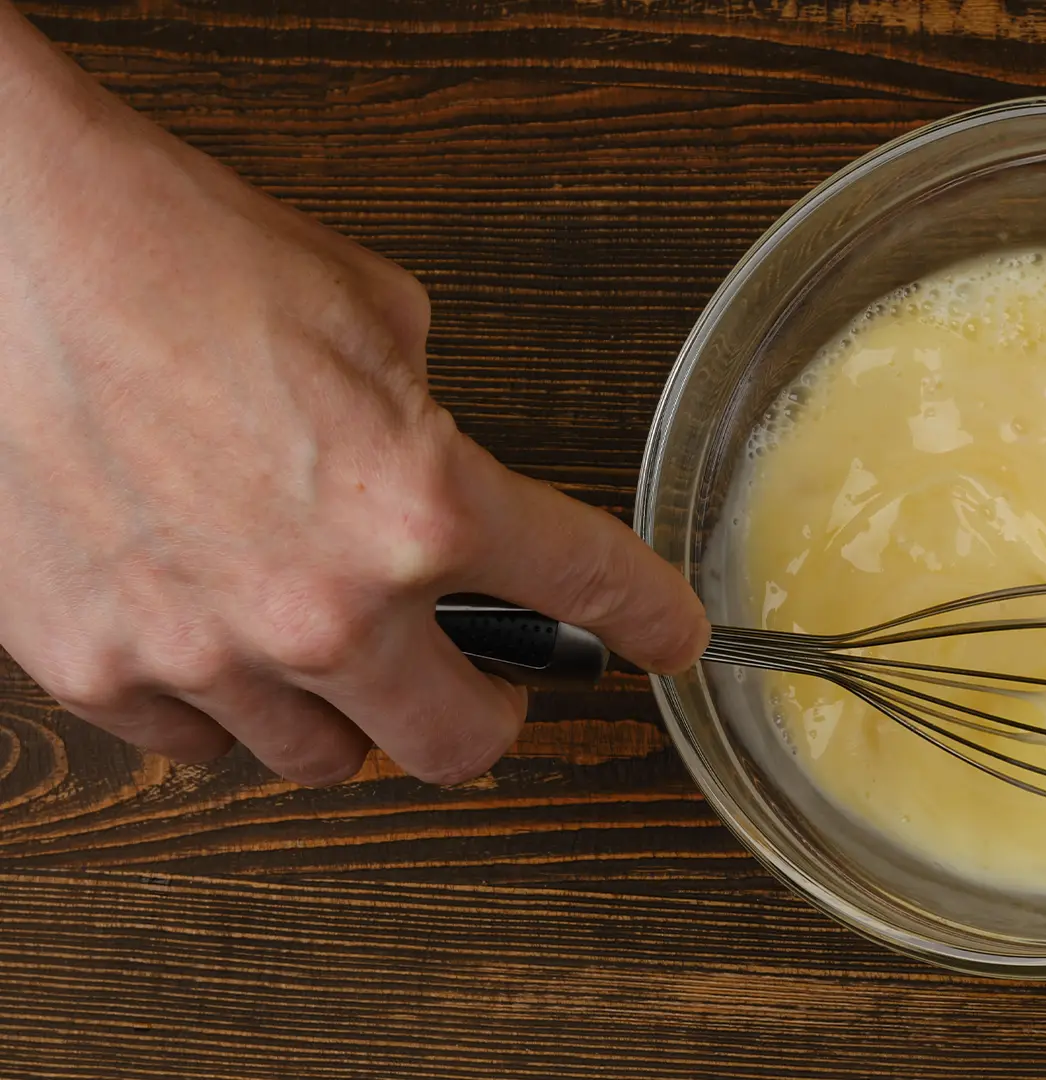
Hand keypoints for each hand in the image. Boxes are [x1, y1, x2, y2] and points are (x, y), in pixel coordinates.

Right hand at [0, 6, 707, 784]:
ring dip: (354, 716)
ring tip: (344, 655)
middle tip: (490, 679)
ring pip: (323, 761)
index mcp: (418, 503)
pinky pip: (195, 745)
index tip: (669, 642)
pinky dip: (230, 711)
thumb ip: (428, 422)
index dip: (648, 622)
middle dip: (492, 712)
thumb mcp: (374, 315)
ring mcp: (203, 650)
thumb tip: (436, 468)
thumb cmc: (174, 254)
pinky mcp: (92, 665)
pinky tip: (230, 649)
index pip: (586, 587)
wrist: (4, 242)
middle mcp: (322, 603)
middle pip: (459, 745)